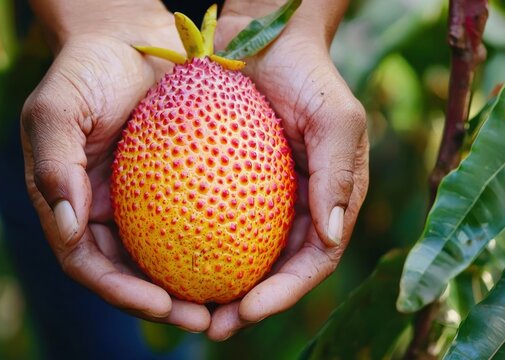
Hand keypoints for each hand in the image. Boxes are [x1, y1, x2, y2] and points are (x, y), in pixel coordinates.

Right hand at [21, 0, 210, 331]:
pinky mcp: (170, 186)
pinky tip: (244, 253)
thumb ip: (53, 162)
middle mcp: (101, 211)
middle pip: (128, 273)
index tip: (161, 304)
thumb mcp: (57, 107)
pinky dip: (212, 241)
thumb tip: (68, 226)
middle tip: (205, 317)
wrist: (128, 37)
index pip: (87, 263)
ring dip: (191, 283)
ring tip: (230, 299)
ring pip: (162, 256)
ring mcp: (136, 202)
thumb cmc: (86, 69)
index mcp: (68, 204)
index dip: (120, 291)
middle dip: (162, 304)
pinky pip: (193, 220)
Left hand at [207, 0, 368, 339]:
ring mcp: (261, 196)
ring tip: (184, 307)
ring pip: (241, 253)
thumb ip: (339, 173)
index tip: (248, 310)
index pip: (313, 261)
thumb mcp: (336, 117)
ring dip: (217, 285)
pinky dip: (194, 243)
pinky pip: (211, 219)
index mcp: (329, 200)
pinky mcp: (227, 181)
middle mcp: (296, 205)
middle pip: (275, 270)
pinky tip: (164, 260)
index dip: (285, 293)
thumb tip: (332, 238)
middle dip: (248, 305)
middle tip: (212, 325)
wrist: (263, 35)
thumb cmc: (307, 73)